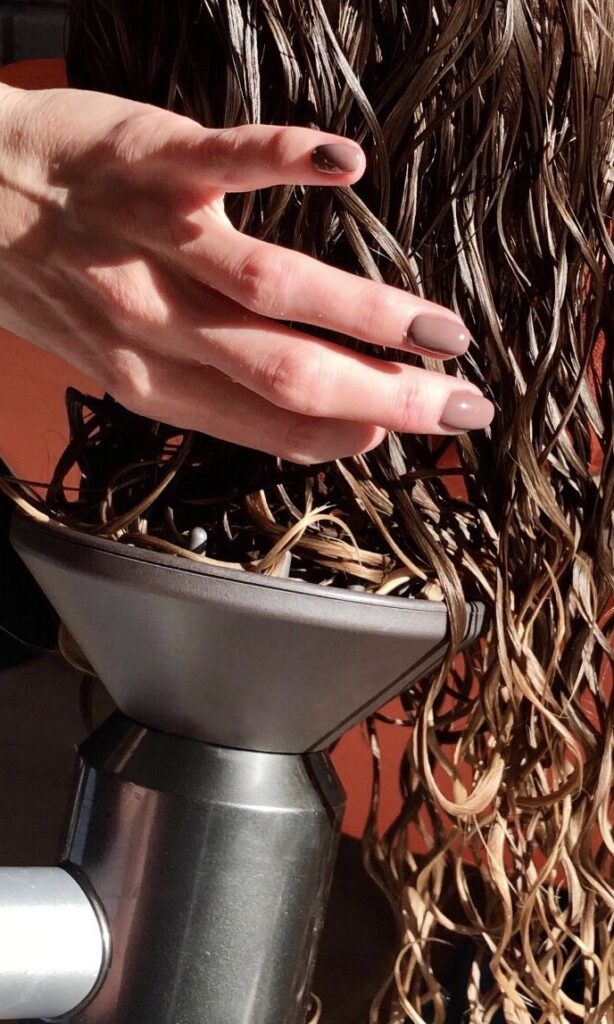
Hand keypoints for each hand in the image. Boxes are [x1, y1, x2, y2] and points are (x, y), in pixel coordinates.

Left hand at [0, 84, 493, 462]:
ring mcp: (154, 241)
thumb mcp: (118, 355)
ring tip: (439, 332)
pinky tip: (348, 166)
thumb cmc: (51, 277)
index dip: (345, 434)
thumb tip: (314, 426)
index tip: (408, 437)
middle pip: (285, 372)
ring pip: (271, 289)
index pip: (266, 423)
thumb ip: (207, 390)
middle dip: (384, 398)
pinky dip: (286, 160)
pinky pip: (222, 162)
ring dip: (367, 313)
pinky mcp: (149, 161)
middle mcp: (156, 324)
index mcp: (151, 378)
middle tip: (460, 408)